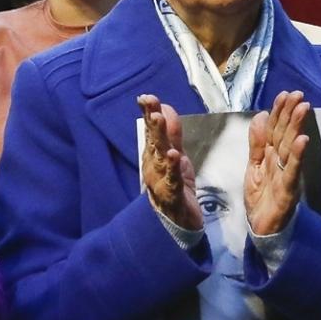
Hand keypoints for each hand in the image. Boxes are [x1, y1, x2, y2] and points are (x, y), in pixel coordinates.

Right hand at [139, 95, 201, 230]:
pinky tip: (174, 155)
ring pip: (160, 156)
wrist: (174, 222)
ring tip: (158, 120)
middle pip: (153, 140)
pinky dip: (172, 167)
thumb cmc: (171, 185)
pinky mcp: (172, 194)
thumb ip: (171, 133)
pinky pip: (172, 179)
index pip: (150, 130)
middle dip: (151, 120)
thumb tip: (165, 107)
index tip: (146, 97)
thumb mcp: (174, 155)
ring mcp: (161, 180)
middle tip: (150, 102)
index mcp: (154, 155)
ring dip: (158, 137)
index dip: (148, 113)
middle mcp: (154, 165)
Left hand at [246, 90, 310, 236]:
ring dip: (297, 127)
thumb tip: (260, 116)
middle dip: (291, 113)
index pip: (275, 129)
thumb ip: (257, 143)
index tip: (285, 94)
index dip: (279, 112)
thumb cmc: (261, 197)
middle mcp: (281, 161)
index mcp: (271, 155)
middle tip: (298, 95)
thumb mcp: (254, 166)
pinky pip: (292, 170)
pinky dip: (297, 155)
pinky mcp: (288, 190)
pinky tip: (302, 140)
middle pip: (285, 134)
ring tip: (303, 108)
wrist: (263, 229)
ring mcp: (286, 174)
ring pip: (290, 147)